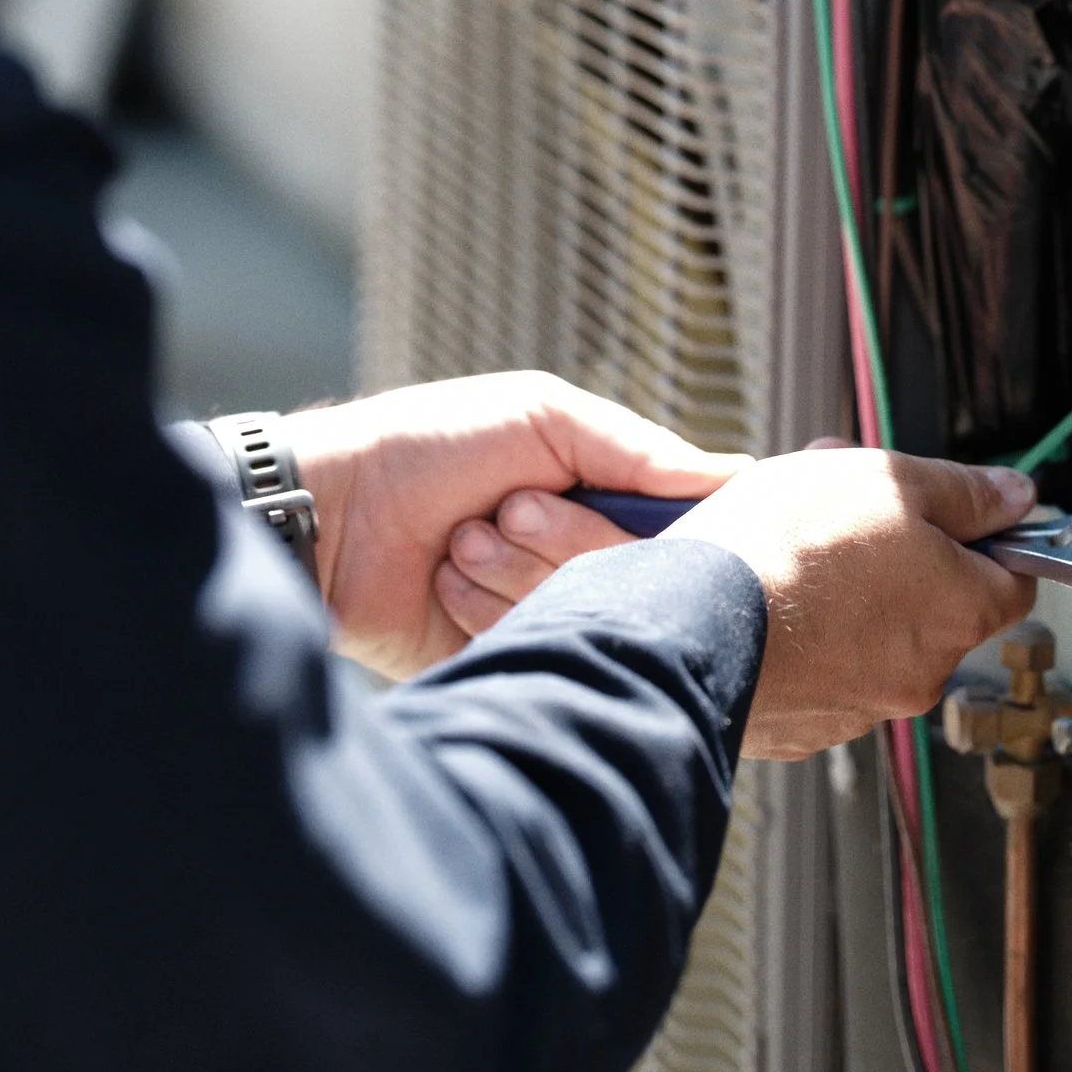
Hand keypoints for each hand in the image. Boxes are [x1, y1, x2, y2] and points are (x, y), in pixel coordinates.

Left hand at [283, 374, 743, 678]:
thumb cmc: (429, 445)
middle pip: (632, 577)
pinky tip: (445, 586)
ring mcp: (538, 607)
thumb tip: (739, 476)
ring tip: (458, 543)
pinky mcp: (500, 656)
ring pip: (586, 617)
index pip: (675, 527)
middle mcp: (576, 553)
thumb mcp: (543, 416)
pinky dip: (489, 614)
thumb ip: (639, 451)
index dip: (657, 526)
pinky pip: (538, 651)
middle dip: (563, 540)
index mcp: (596, 492)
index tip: (609, 505)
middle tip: (503, 510)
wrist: (331, 514)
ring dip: (515, 574)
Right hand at [433, 439, 1038, 757]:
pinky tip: (767, 602)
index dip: (985, 537)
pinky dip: (803, 642)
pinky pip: (818, 674)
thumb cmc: (784, 546)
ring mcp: (859, 708)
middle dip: (900, 558)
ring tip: (790, 551)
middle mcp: (921, 672)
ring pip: (872, 640)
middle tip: (847, 515)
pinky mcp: (801, 726)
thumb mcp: (886, 478)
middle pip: (936, 608)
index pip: (1013, 578)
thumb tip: (1015, 496)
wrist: (688, 621)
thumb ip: (965, 490)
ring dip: (847, 600)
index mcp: (958, 611)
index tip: (955, 513)